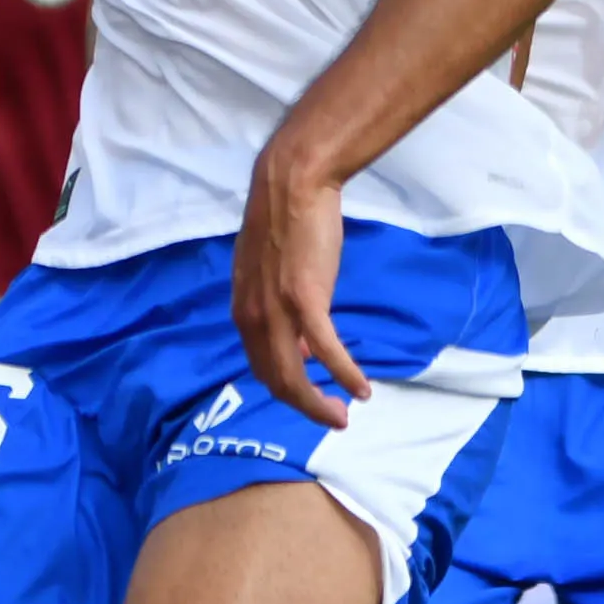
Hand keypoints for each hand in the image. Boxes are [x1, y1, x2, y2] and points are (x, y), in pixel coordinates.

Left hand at [232, 152, 362, 428]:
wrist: (292, 185)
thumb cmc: (286, 224)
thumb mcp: (270, 275)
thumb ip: (277, 311)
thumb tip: (301, 348)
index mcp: (242, 310)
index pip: (260, 366)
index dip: (287, 389)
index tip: (312, 398)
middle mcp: (252, 317)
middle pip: (276, 380)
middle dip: (304, 407)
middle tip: (332, 419)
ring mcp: (276, 310)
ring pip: (295, 376)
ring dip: (320, 403)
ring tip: (344, 414)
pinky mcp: (305, 299)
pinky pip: (326, 350)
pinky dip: (345, 374)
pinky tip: (361, 389)